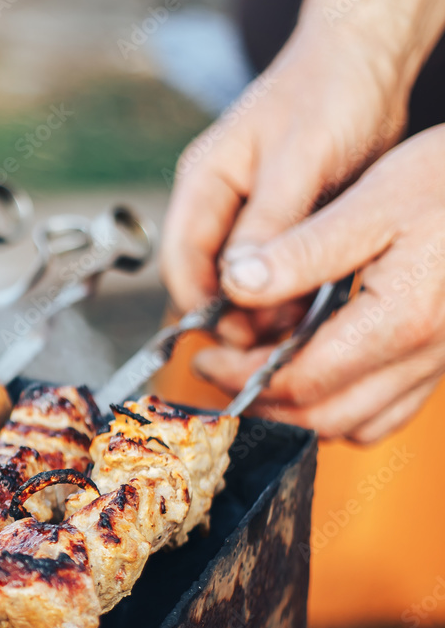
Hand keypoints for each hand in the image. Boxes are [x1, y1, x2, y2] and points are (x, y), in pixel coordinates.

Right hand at [161, 24, 411, 340]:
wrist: (367, 62)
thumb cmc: (329, 93)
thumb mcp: (297, 161)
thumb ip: (266, 222)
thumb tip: (237, 281)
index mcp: (202, 183)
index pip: (180, 259)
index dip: (200, 303)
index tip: (232, 334)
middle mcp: (216, 204)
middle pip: (205, 278)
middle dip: (231, 314)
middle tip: (266, 342)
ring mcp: (244, 216)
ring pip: (237, 281)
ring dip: (259, 309)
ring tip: (290, 328)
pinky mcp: (275, 226)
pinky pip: (268, 273)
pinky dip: (283, 295)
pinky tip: (304, 309)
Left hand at [193, 125, 444, 443]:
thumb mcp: (373, 200)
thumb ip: (301, 250)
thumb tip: (236, 282)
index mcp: (399, 321)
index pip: (299, 381)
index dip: (242, 378)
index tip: (207, 359)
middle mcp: (423, 355)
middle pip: (322, 419)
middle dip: (261, 405)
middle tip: (220, 373)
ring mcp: (436, 364)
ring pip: (355, 427)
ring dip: (298, 416)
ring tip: (256, 378)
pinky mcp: (440, 361)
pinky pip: (386, 414)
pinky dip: (342, 411)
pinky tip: (313, 378)